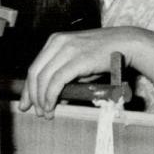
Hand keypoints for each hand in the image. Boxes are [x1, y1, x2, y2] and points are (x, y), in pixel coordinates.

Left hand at [18, 27, 145, 117]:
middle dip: (32, 95)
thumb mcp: (80, 61)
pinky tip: (51, 105)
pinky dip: (51, 96)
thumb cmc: (105, 54)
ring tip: (45, 112)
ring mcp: (67, 49)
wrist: (127, 43)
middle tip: (34, 111)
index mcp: (55, 41)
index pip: (34, 66)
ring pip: (44, 78)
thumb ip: (65, 75)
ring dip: (42, 99)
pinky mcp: (77, 59)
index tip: (26, 102)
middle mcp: (58, 42)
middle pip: (35, 73)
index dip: (28, 87)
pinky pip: (56, 81)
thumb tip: (55, 97)